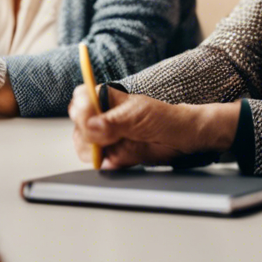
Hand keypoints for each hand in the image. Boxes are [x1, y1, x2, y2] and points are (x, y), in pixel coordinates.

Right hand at [67, 85, 236, 168]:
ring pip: (84, 144)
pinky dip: (101, 163)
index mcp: (108, 99)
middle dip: (84, 133)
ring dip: (91, 150)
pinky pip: (98, 160)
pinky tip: (113, 160)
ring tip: (108, 151)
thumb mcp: (139, 116)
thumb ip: (114, 122)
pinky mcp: (113, 154)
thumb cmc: (166, 119)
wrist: (184, 139)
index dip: (81, 108)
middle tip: (100, 139)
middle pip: (78, 123)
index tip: (88, 119)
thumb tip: (91, 125)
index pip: (81, 98)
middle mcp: (104, 117)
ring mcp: (107, 136)